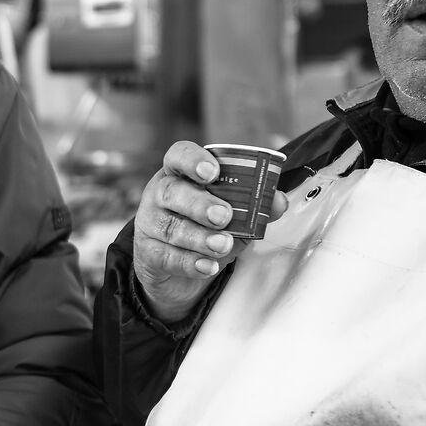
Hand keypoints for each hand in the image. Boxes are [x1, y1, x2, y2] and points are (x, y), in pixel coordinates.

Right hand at [131, 141, 288, 325]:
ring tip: (223, 245)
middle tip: (224, 216)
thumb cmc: (204, 228)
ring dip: (199, 237)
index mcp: (180, 174)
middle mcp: (160, 194)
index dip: (193, 161)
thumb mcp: (233, 214)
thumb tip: (278, 201)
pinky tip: (208, 266)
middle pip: (171, 192)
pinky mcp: (148, 252)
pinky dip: (189, 263)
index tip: (212, 172)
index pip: (179, 156)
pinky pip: (165, 256)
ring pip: (170, 227)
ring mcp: (150, 223)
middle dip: (200, 204)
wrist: (177, 268)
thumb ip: (256, 205)